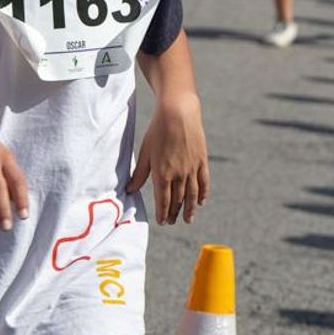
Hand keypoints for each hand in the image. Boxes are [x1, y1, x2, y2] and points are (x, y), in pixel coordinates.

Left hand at [128, 93, 209, 224]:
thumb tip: (130, 190)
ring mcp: (192, 168)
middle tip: (171, 221)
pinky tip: (201, 201)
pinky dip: (203, 193)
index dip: (162, 213)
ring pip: (192, 195)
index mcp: (162, 174)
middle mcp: (178, 175)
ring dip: (190, 209)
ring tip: (188, 219)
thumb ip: (139, 174)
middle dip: (174, 213)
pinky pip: (204, 182)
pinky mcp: (202, 161)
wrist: (178, 112)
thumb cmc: (158, 131)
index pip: (163, 200)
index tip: (162, 221)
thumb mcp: (145, 152)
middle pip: (177, 200)